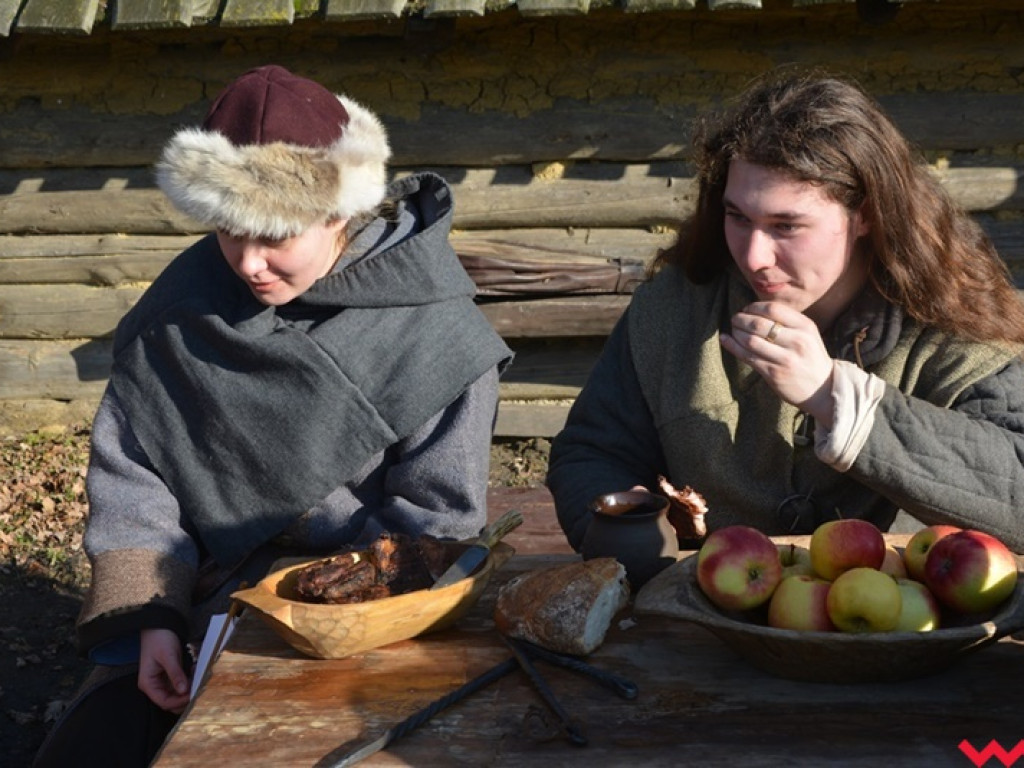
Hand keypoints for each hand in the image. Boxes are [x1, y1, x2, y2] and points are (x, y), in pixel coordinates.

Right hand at [139, 628, 190, 712]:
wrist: (160, 624)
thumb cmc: (159, 638)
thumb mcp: (168, 656)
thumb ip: (175, 674)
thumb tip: (184, 690)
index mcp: (148, 683)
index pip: (164, 702)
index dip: (179, 702)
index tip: (193, 694)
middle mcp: (154, 685)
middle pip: (170, 701)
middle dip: (184, 697)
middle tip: (198, 687)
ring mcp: (162, 680)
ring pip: (177, 694)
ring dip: (188, 689)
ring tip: (197, 676)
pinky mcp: (170, 674)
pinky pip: (180, 684)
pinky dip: (188, 680)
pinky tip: (194, 670)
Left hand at [719, 302, 834, 426]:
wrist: (823, 388)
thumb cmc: (810, 357)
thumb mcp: (807, 334)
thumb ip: (787, 321)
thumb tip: (755, 309)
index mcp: (805, 326)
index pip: (773, 309)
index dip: (754, 307)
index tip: (746, 309)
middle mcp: (796, 341)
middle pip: (759, 324)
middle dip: (741, 319)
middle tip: (735, 319)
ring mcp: (785, 359)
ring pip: (750, 340)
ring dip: (736, 333)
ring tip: (732, 330)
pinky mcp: (773, 373)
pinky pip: (748, 357)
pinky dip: (733, 346)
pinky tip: (725, 339)